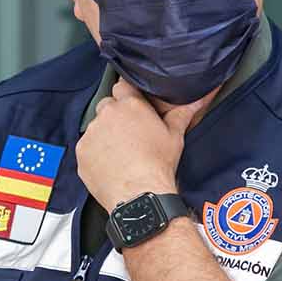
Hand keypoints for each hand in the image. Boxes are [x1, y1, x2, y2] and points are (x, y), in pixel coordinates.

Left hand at [76, 78, 213, 211]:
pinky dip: (95, 152)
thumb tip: (199, 98)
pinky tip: (110, 163)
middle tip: (129, 133)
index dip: (127, 95)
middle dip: (116, 115)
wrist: (139, 194)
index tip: (132, 106)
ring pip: (96, 127)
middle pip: (108, 106)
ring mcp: (92, 133)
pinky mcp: (82, 152)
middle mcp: (107, 114)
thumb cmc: (159, 164)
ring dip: (105, 134)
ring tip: (120, 152)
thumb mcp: (175, 135)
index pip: (122, 85)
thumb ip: (183, 112)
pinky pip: (87, 147)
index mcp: (130, 105)